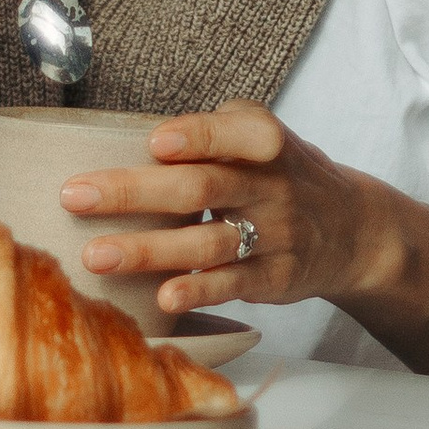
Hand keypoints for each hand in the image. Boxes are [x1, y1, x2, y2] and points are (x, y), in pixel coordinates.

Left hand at [58, 100, 394, 316]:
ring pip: (208, 241)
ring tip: (95, 255)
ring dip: (148, 250)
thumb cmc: (281, 173)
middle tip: (75, 195)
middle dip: (134, 192)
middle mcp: (272, 186)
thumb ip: (209, 132)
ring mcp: (275, 234)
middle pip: (200, 188)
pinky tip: (162, 296)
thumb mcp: (261, 135)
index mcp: (264, 141)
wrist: (354, 228)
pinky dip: (199, 289)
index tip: (156, 142)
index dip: (198, 136)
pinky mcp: (275, 277)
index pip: (235, 133)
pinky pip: (234, 284)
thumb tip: (124, 139)